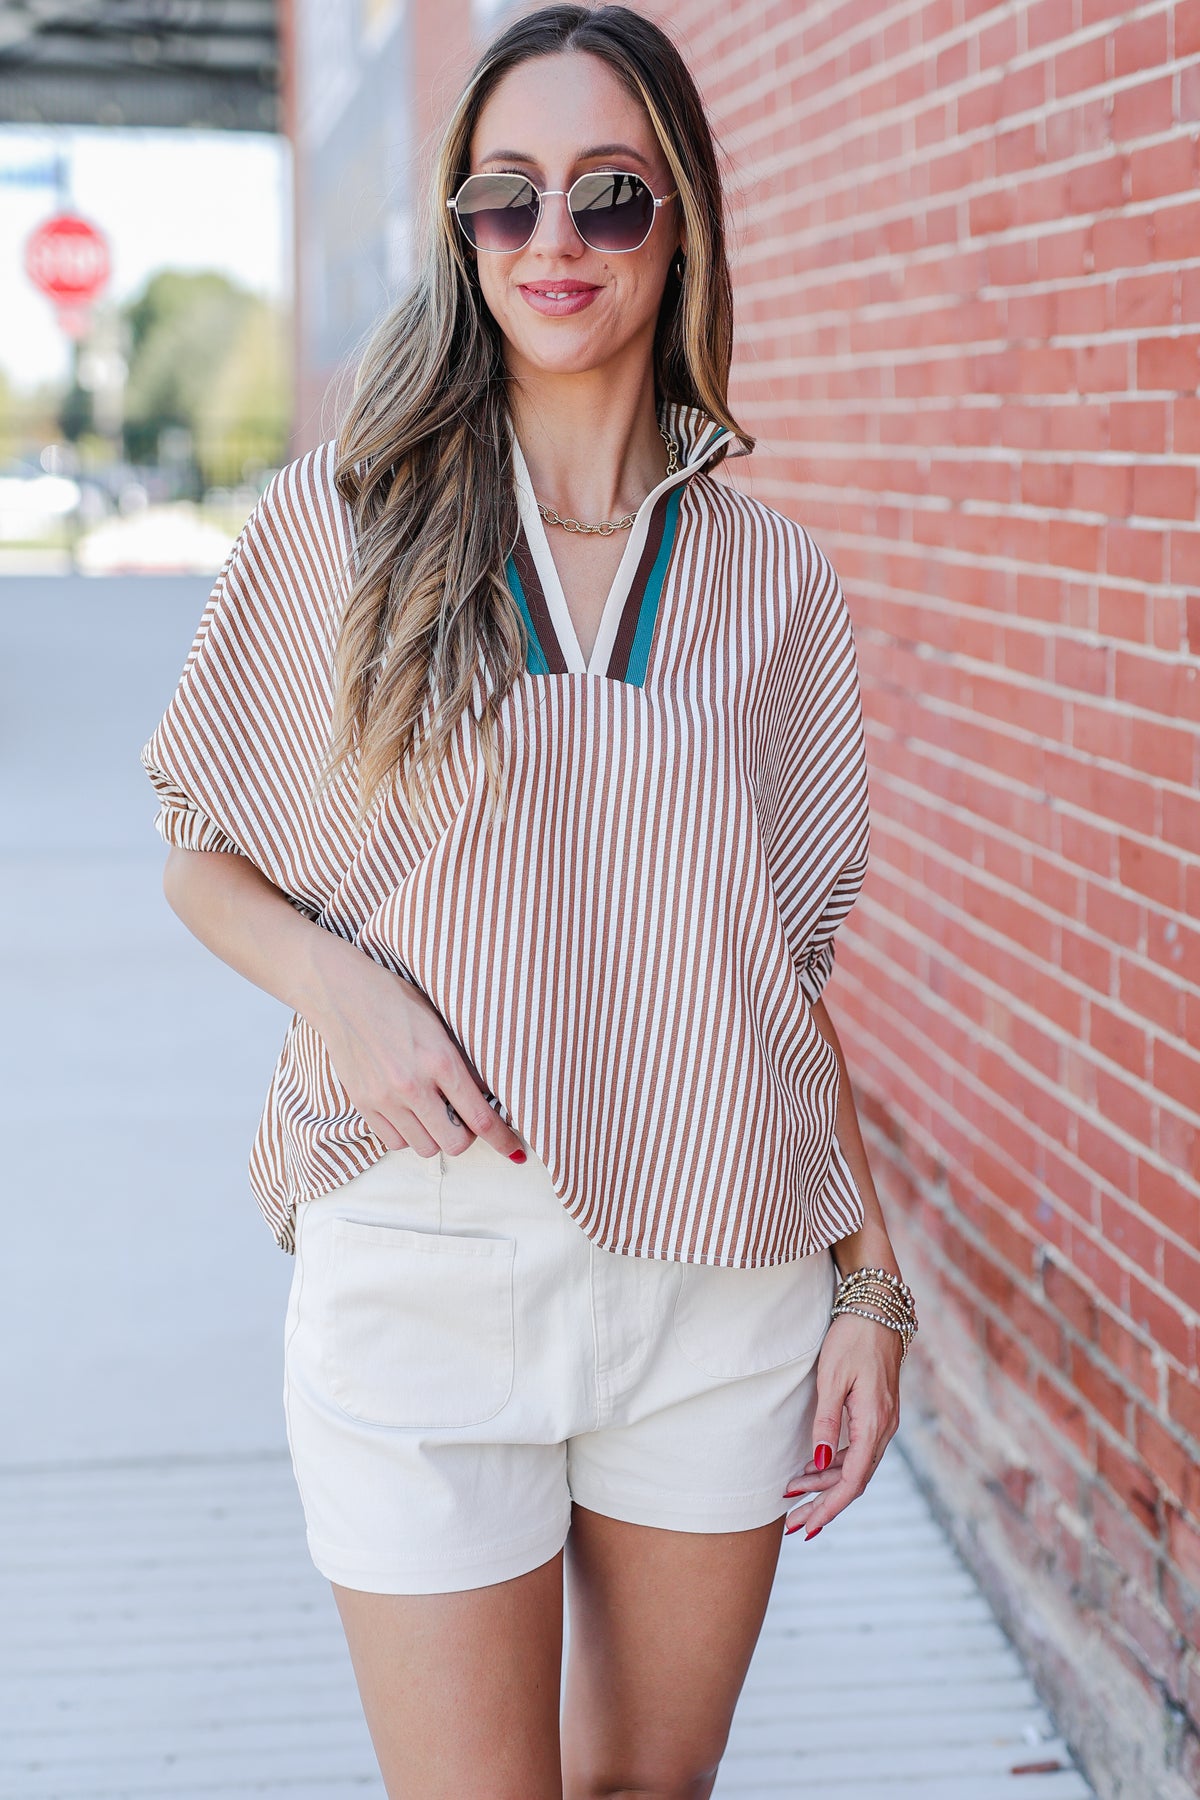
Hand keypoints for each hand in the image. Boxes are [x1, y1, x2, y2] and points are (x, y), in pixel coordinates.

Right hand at [304, 933, 527, 1164]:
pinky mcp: (363, 1104)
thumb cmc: (397, 1001)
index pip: (481, 1118)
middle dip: (466, 1136)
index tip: (515, 1153)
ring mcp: (385, 1098)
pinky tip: (408, 1112)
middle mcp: (413, 1085)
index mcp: (440, 1060)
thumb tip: (487, 1095)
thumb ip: (463, 1062)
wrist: (343, 993)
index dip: (502, 1140)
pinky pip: (394, 1142)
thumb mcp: (442, 1024)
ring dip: (435, 1136)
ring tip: (432, 1111)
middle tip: (464, 1118)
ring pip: (424, 1147)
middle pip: (454, 1144)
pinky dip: (407, 1134)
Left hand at [780, 1309, 901, 1536]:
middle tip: (792, 1524)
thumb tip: (821, 1462)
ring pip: (856, 1468)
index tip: (805, 1525)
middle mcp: (884, 1427)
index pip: (852, 1480)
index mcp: (874, 1422)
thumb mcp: (832, 1377)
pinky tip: (813, 1469)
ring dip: (826, 1486)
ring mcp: (883, 1421)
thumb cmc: (852, 1337)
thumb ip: (826, 1421)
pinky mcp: (877, 1413)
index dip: (829, 1506)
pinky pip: (858, 1451)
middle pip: (854, 1481)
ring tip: (793, 1498)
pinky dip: (835, 1466)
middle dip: (823, 1505)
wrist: (877, 1308)